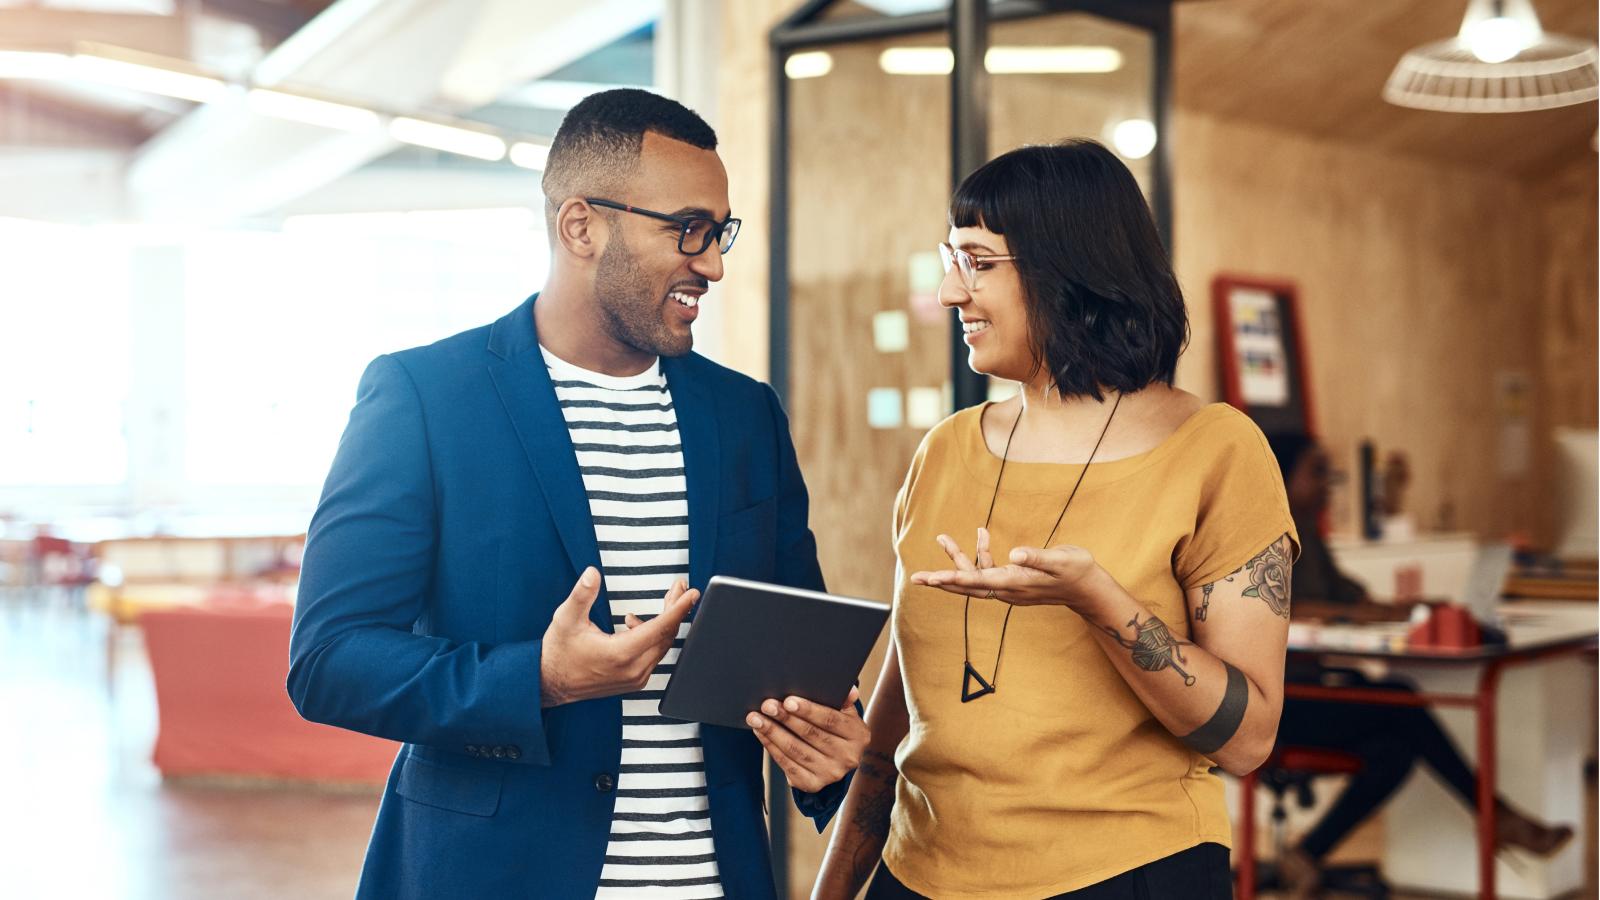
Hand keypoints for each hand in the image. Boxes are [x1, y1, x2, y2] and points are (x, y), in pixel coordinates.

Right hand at [539, 567, 697, 706]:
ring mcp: (636, 678)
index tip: (692, 593)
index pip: (660, 628)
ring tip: (664, 599)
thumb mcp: (565, 618)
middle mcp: (633, 670)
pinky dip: (653, 636)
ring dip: (666, 621)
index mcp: (620, 654)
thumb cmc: (559, 651)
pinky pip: (654, 655)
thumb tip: (592, 573)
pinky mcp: (634, 681)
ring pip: (662, 645)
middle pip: (666, 635)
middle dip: (675, 608)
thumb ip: (582, 595)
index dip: (678, 608)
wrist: (550, 683)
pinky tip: (634, 624)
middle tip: (679, 587)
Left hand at [748, 686, 868, 792]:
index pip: (831, 720)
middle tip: (767, 705)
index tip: (788, 700)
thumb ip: (844, 700)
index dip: (808, 710)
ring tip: (756, 718)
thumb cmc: (837, 728)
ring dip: (773, 732)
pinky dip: (771, 747)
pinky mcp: (813, 784)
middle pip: (811, 735)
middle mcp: (847, 757)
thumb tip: (848, 689)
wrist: (836, 759)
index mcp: (858, 735)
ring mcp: (830, 773)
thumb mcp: (846, 713)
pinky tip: (761, 733)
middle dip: (785, 718)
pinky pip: (788, 764)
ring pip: (796, 750)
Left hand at [909, 528, 1102, 607]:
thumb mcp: (1061, 559)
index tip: (931, 578)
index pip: (977, 581)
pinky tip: (982, 534)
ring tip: (942, 537)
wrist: (1088, 588)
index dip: (952, 578)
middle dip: (941, 579)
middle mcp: (1008, 588)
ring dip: (959, 557)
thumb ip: (1038, 556)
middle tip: (916, 578)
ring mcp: (1009, 587)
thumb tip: (1014, 553)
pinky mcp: (1013, 581)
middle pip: (967, 585)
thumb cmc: (1076, 571)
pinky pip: (988, 570)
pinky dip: (981, 553)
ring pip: (975, 576)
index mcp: (1015, 582)